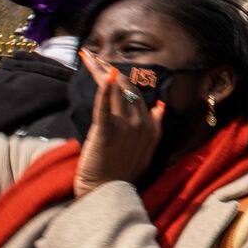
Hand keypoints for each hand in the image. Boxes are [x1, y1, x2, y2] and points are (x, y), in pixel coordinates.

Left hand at [74, 50, 164, 198]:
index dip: (121, 77)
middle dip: (108, 67)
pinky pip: (106, 106)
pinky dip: (104, 89)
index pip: (136, 92)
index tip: (108, 65)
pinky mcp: (107, 131)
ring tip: (87, 56)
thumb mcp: (147, 148)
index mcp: (150, 125)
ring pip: (114, 90)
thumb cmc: (123, 172)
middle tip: (92, 54)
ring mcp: (126, 126)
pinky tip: (102, 73)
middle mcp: (141, 122)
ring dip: (100, 70)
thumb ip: (156, 125)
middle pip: (125, 87)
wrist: (107, 192)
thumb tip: (160, 106)